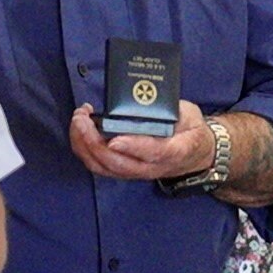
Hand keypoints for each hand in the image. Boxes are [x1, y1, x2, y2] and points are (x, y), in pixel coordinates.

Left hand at [68, 101, 212, 181]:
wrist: (195, 154)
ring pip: (104, 167)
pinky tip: (80, 130)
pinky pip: (99, 166)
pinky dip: (84, 149)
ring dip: (84, 146)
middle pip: (118, 164)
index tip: (114, 138)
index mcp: (173, 151)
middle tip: (82, 117)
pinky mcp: (124, 170)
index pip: (152, 152)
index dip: (132, 146)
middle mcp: (151, 167)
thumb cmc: (190, 130)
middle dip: (94, 142)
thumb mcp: (190, 115)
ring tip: (77, 120)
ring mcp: (135, 172)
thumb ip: (173, 110)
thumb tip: (148, 101)